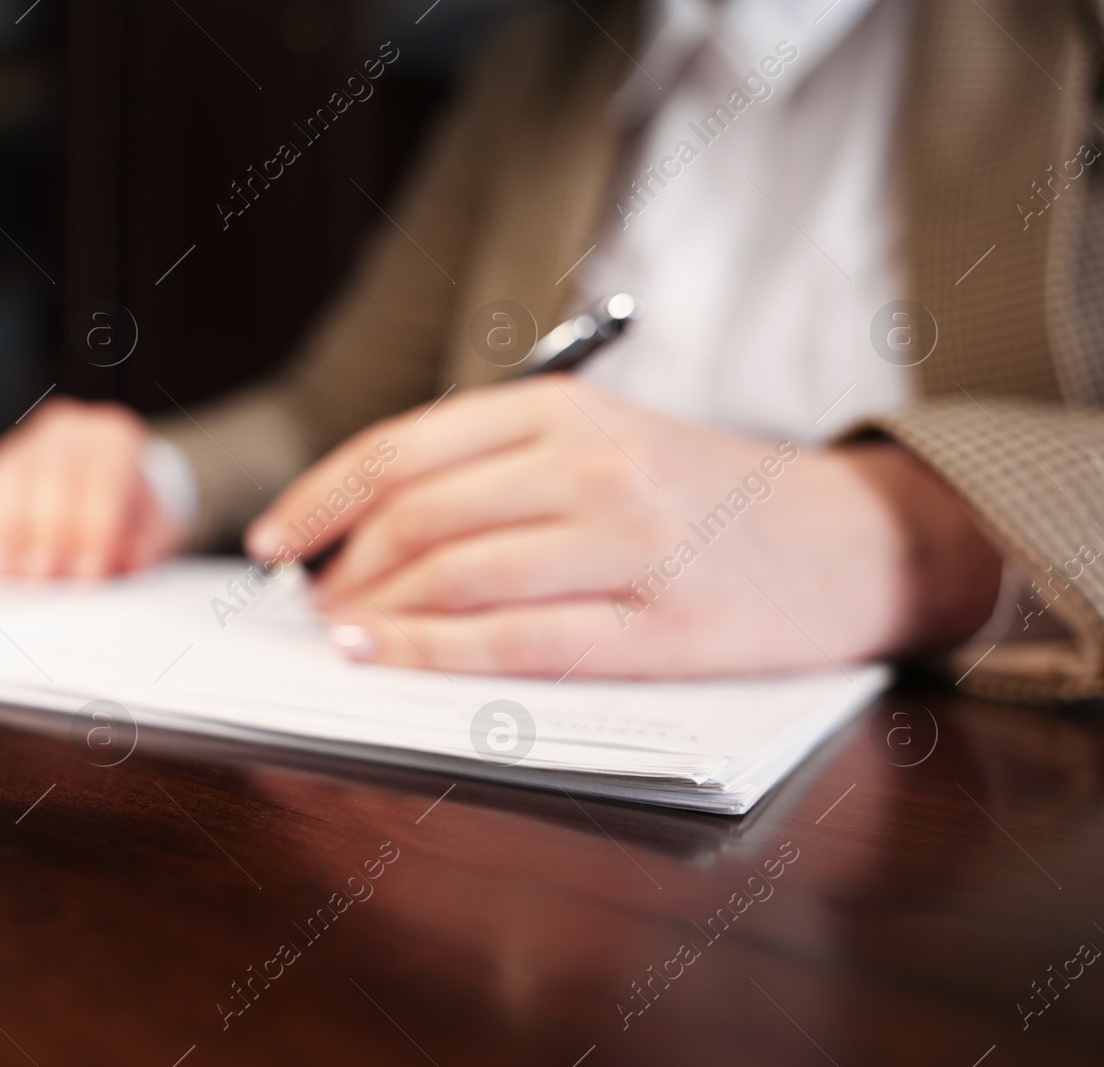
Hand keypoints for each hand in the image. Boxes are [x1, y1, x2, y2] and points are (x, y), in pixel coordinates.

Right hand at [0, 397, 185, 578]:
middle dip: (43, 533)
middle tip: (40, 578)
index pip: (103, 482)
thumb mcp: (153, 529)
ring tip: (0, 577)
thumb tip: (123, 562)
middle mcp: (67, 433)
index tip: (88, 576)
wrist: (111, 486)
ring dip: (0, 533)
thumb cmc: (131, 513)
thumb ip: (144, 544)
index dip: (94, 532)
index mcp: (114, 439)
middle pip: (49, 476)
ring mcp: (25, 443)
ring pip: (5, 480)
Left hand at [244, 377, 1002, 676]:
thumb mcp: (601, 439)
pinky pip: (514, 644)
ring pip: (454, 577)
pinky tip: (383, 654)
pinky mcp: (657, 627)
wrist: (844, 538)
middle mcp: (591, 464)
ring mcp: (627, 544)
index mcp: (564, 409)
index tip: (270, 539)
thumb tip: (363, 523)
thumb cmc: (699, 493)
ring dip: (373, 610)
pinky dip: (430, 653)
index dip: (319, 498)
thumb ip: (493, 467)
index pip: (403, 448)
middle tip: (309, 600)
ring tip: (339, 630)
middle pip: (417, 514)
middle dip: (339, 565)